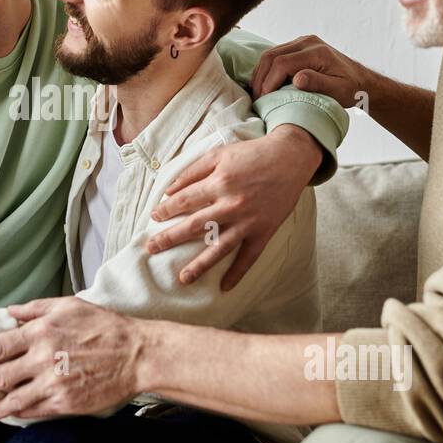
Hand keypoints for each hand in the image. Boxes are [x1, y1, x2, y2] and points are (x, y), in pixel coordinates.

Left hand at [0, 297, 143, 420]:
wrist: (136, 355)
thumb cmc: (105, 327)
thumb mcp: (70, 306)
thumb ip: (36, 308)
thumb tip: (10, 312)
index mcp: (40, 332)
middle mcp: (42, 359)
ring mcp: (53, 384)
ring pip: (13, 399)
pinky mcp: (66, 403)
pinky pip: (34, 411)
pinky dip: (19, 412)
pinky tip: (13, 412)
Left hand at [146, 125, 321, 289]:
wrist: (290, 158)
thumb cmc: (252, 154)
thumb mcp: (219, 154)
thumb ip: (192, 171)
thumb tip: (168, 190)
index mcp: (219, 183)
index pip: (184, 201)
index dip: (166, 210)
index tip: (154, 217)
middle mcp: (231, 205)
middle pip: (194, 226)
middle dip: (169, 238)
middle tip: (151, 248)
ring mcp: (248, 221)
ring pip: (219, 248)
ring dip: (199, 265)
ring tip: (182, 279)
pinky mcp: (264, 231)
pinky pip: (249, 257)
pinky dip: (237, 273)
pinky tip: (224, 288)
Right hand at [250, 35, 366, 106]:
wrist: (360, 80)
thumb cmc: (351, 89)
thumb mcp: (338, 90)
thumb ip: (318, 83)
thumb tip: (297, 79)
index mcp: (317, 52)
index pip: (282, 63)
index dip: (269, 82)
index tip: (264, 100)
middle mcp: (307, 42)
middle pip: (272, 56)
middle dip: (260, 78)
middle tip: (256, 99)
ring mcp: (302, 42)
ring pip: (270, 54)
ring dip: (260, 74)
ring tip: (258, 93)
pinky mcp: (298, 46)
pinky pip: (275, 55)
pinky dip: (266, 69)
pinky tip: (264, 84)